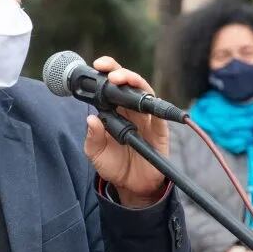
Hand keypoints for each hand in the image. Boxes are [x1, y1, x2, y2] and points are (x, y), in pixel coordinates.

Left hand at [84, 57, 168, 207]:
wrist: (132, 185)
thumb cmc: (114, 165)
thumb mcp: (96, 153)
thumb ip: (93, 137)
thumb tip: (91, 118)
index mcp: (114, 111)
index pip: (110, 86)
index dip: (106, 73)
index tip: (97, 66)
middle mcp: (130, 110)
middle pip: (128, 83)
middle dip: (120, 72)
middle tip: (110, 72)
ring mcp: (146, 118)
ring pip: (143, 92)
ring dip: (134, 82)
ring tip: (121, 80)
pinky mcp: (159, 129)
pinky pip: (160, 114)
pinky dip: (156, 106)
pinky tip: (147, 103)